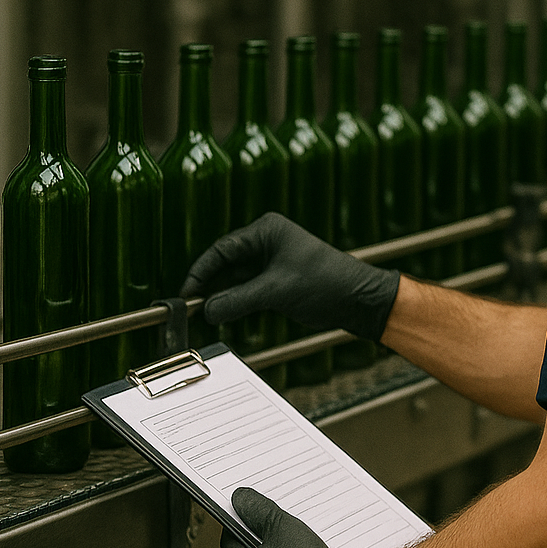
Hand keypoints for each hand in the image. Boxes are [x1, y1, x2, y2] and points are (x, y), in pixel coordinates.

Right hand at [180, 212, 399, 339]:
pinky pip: (247, 291)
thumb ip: (238, 300)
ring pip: (235, 280)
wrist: (358, 300)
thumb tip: (208, 310)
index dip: (201, 272)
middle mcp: (267, 243)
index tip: (188, 293)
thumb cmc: (327, 282)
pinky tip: (225, 315)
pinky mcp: (277, 282)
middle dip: (210, 286)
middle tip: (192, 308)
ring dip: (222, 297)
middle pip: (226, 264)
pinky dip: (236, 303)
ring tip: (206, 315)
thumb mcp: (276, 291)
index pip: (222, 249)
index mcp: (267, 231)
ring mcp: (271, 263)